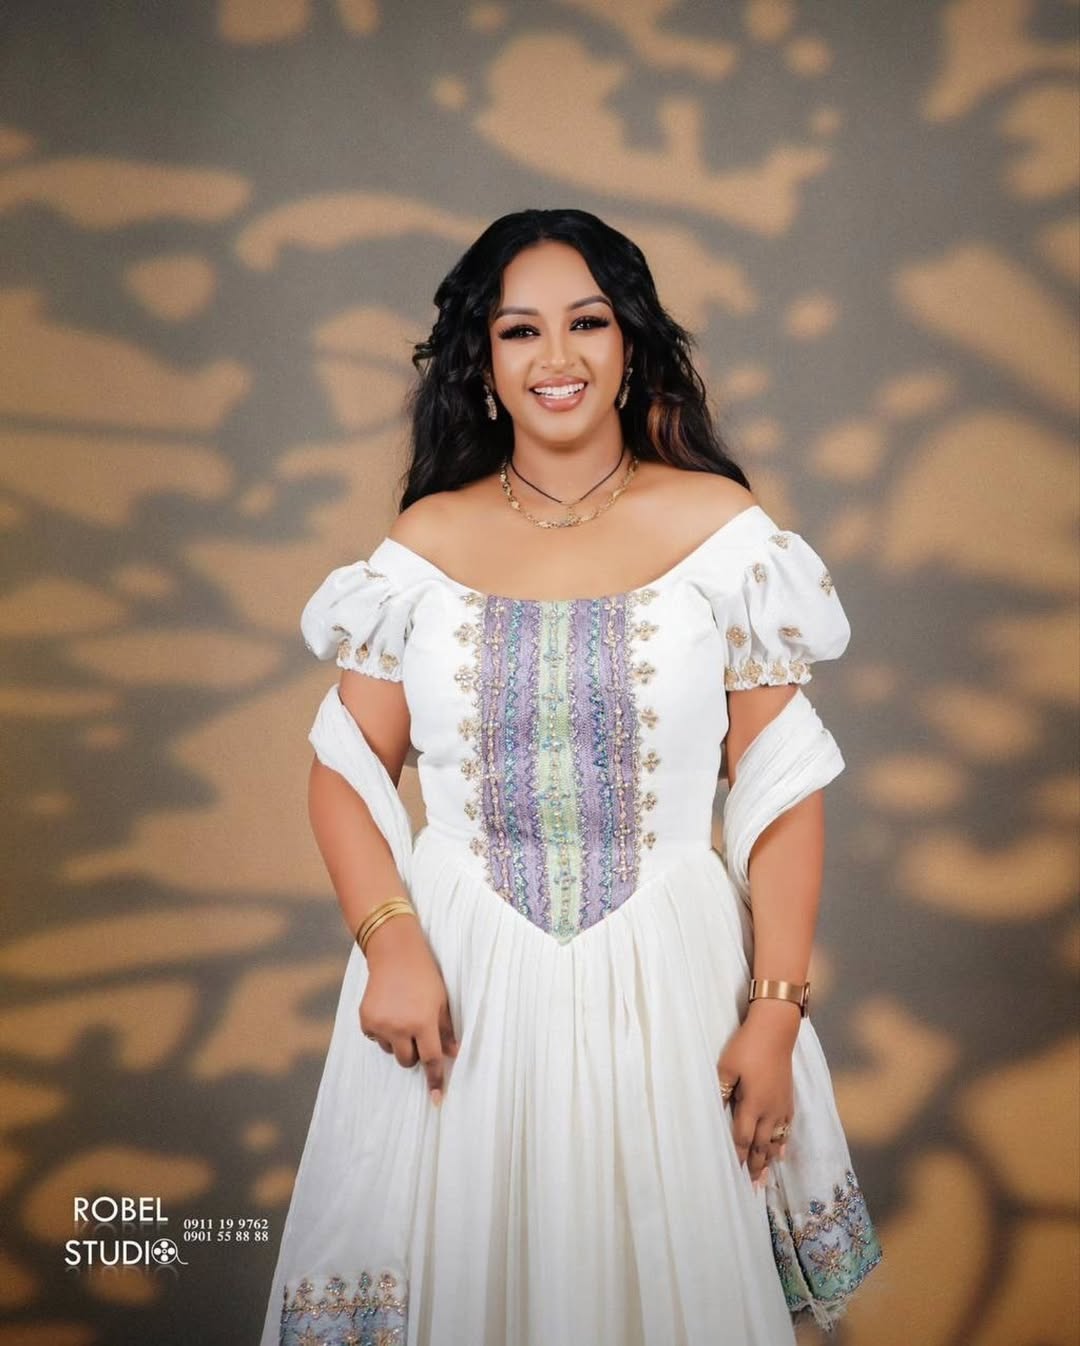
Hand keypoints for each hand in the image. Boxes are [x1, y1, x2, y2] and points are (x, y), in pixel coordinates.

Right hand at [359, 915, 459, 1105]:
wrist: (393, 954)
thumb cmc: (424, 975)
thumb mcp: (442, 1001)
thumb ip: (446, 1030)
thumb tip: (453, 1054)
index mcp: (422, 1022)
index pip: (431, 1059)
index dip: (435, 1079)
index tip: (436, 1099)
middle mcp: (400, 1027)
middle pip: (408, 1061)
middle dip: (414, 1053)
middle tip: (418, 1032)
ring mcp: (380, 1024)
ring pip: (391, 1050)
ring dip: (398, 1041)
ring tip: (402, 1014)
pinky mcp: (365, 1020)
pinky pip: (376, 1039)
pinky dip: (383, 1032)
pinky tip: (388, 1011)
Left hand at [716, 999, 800, 1185]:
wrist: (776, 1031)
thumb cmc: (747, 1047)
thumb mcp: (726, 1067)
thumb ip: (721, 1091)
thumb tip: (715, 1112)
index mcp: (753, 1104)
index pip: (743, 1138)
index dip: (738, 1157)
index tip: (733, 1174)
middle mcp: (770, 1111)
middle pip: (762, 1145)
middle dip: (756, 1167)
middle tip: (753, 1188)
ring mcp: (782, 1106)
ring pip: (776, 1140)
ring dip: (769, 1159)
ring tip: (765, 1179)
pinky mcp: (789, 1099)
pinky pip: (787, 1128)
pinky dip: (783, 1143)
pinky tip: (781, 1151)